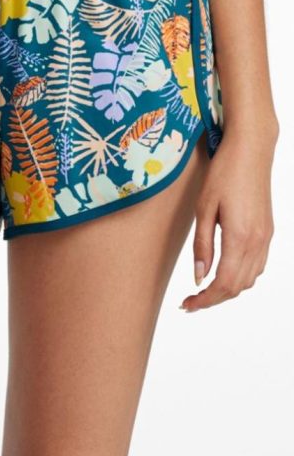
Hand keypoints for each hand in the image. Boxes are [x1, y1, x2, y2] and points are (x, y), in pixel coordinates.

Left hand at [181, 127, 277, 311]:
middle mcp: (258, 242)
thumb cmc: (224, 174)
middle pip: (238, 287)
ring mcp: (266, 237)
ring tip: (203, 290)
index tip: (186, 304)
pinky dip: (240, 276)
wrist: (251, 151)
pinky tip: (223, 272)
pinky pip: (257, 265)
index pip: (224, 284)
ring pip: (250, 279)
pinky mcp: (267, 231)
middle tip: (190, 302)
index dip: (205, 300)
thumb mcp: (204, 208)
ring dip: (227, 290)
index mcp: (240, 237)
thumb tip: (199, 276)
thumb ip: (203, 245)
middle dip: (213, 299)